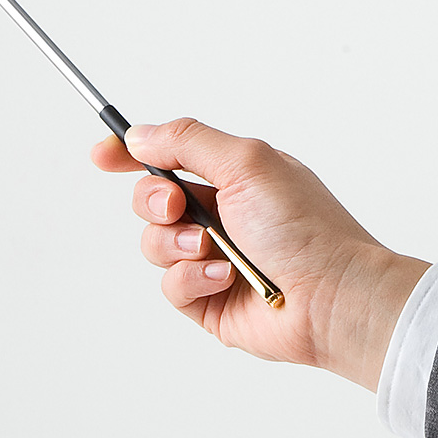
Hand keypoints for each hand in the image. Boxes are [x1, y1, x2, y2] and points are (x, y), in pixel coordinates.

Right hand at [91, 117, 429, 389]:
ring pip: (153, 243)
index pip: (165, 158)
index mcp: (229, 176)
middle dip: (153, 201)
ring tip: (213, 250)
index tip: (102, 154)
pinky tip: (225, 279)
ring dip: (177, 244)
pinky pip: (170, 286)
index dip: (128, 154)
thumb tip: (138, 137)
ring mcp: (211, 259)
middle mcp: (217, 215)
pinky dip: (193, 279)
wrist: (334, 298)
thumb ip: (185, 141)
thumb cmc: (305, 227)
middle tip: (178, 207)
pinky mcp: (207, 301)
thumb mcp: (245, 161)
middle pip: (149, 199)